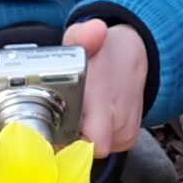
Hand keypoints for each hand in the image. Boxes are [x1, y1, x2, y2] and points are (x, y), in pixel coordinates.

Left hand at [63, 19, 147, 157]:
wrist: (136, 55)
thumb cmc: (104, 52)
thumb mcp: (84, 38)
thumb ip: (82, 36)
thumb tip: (95, 31)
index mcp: (102, 98)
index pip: (83, 141)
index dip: (61, 140)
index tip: (46, 131)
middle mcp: (116, 120)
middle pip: (83, 150)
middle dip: (67, 138)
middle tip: (55, 120)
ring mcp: (124, 132)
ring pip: (93, 151)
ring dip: (81, 137)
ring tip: (79, 114)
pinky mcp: (128, 138)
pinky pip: (106, 148)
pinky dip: (96, 137)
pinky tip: (93, 119)